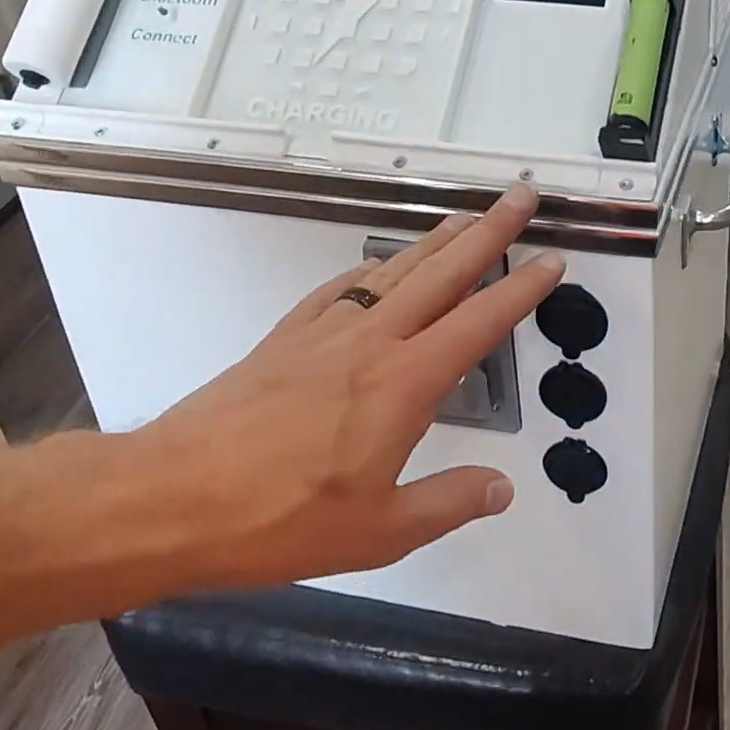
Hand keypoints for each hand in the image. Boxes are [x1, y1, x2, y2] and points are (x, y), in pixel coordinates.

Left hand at [130, 185, 562, 589]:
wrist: (177, 496)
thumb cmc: (279, 520)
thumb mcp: (381, 531)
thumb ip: (447, 503)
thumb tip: (499, 487)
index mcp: (403, 385)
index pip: (478, 324)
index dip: (520, 292)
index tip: (552, 263)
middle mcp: (367, 344)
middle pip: (441, 273)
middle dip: (487, 233)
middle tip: (520, 197)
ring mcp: (320, 335)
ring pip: (392, 272)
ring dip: (435, 242)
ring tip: (465, 218)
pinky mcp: (282, 341)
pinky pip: (340, 288)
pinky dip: (371, 270)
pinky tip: (379, 268)